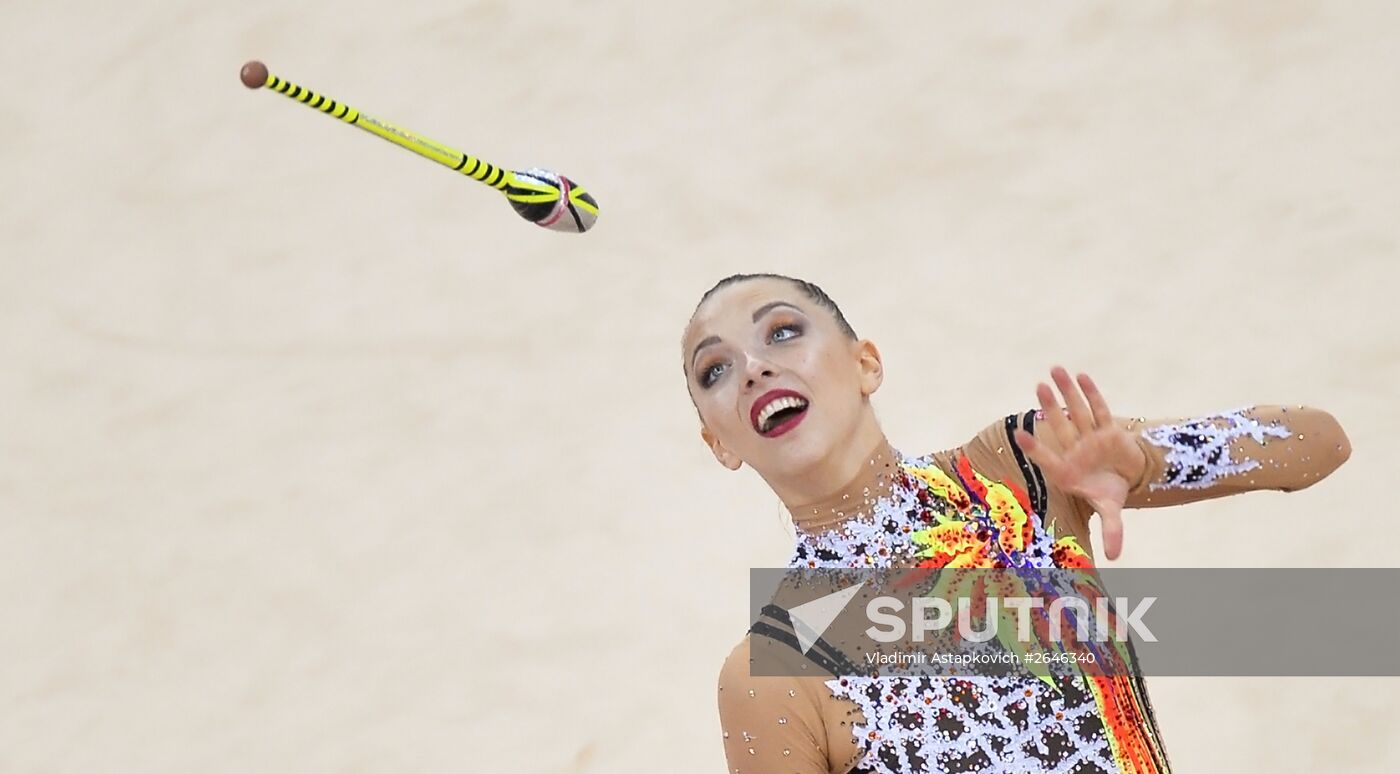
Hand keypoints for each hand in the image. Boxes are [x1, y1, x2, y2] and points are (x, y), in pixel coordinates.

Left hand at [1011, 366, 1146, 560]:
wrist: (1126, 478)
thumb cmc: (1108, 493)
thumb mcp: (1111, 510)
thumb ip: (1113, 531)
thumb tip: (1114, 559)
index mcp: (1068, 471)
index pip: (1048, 458)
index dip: (1036, 447)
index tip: (1019, 434)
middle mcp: (1075, 451)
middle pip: (1060, 426)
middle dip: (1050, 407)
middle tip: (1037, 385)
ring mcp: (1090, 437)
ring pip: (1077, 412)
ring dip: (1066, 392)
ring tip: (1054, 370)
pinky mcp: (1107, 430)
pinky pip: (1098, 409)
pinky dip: (1091, 394)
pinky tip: (1081, 376)